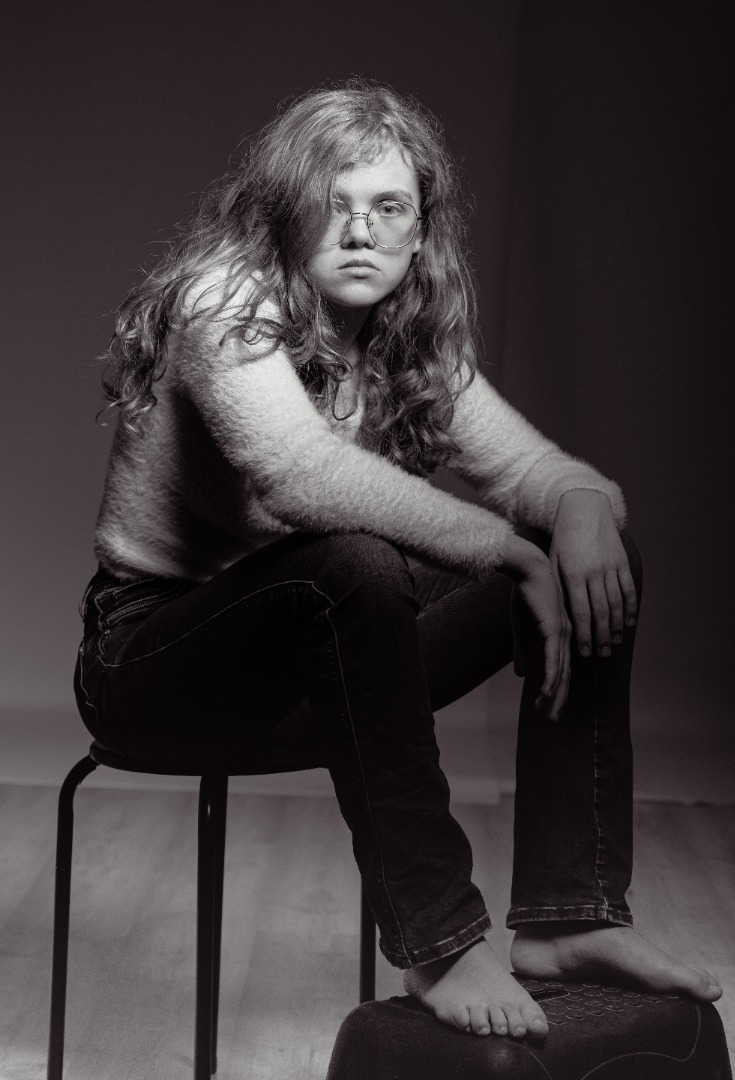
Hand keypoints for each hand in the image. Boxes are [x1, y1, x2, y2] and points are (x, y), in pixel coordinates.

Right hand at [500, 536, 570, 720]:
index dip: (555, 692)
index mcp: (559, 638)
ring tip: (547, 714)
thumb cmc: (526, 594)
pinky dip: (552, 678)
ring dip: (554, 696)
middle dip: (557, 701)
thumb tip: (523, 674)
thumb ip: (523, 650)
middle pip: (564, 677)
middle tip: (550, 721)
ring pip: (560, 673)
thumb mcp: (521, 627)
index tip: (548, 709)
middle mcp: (565, 639)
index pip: (560, 671)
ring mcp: (562, 635)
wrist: (528, 569)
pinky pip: (554, 659)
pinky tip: (548, 693)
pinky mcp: (554, 630)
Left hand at [550, 490, 636, 658]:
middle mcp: (594, 572)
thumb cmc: (562, 540)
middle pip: (601, 612)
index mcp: (573, 574)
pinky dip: (630, 608)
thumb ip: (557, 588)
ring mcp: (610, 566)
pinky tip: (628, 624)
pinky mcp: (622, 562)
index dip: (584, 635)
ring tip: (614, 643)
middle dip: (601, 637)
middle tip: (602, 655)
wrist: (583, 509)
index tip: (584, 652)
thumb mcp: (553, 562)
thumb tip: (556, 619)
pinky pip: (629, 589)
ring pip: (617, 603)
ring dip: (616, 627)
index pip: (581, 612)